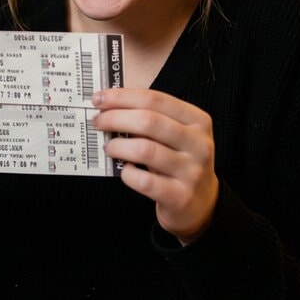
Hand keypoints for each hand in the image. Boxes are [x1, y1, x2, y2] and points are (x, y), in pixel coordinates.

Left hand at [94, 88, 217, 244]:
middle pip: (148, 121)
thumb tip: (109, 105)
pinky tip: (125, 171)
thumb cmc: (179, 162)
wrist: (201, 203)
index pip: (155, 100)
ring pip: (145, 150)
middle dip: (115, 118)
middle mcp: (199, 144)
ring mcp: (191, 171)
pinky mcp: (180, 196)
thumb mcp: (177, 136)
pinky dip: (128, 174)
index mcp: (198, 121)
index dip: (123, 97)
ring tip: (109, 147)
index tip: (100, 98)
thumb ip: (151, 119)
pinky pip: (144, 181)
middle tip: (98, 122)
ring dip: (118, 146)